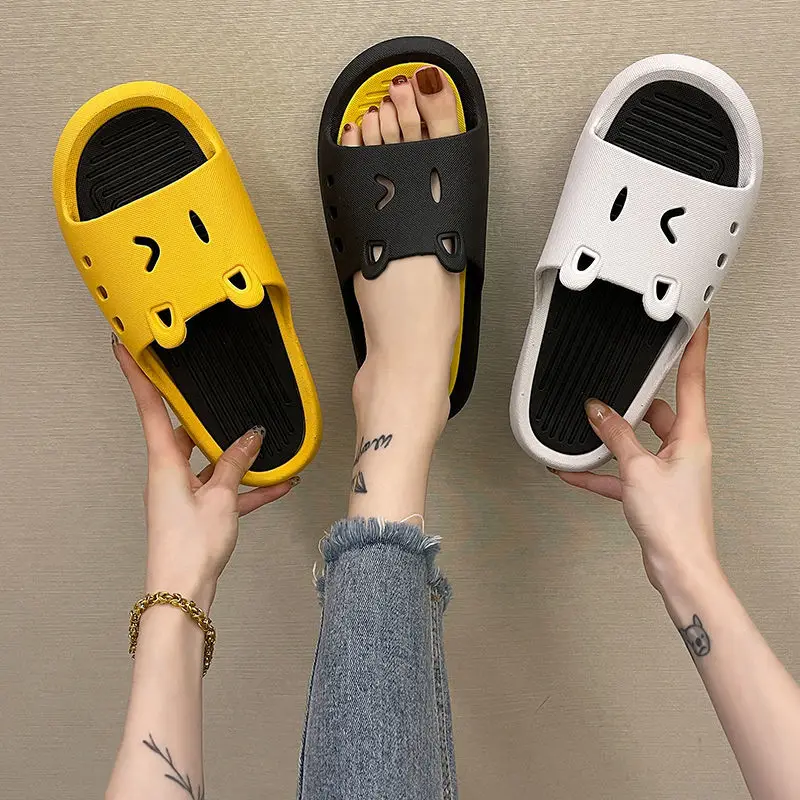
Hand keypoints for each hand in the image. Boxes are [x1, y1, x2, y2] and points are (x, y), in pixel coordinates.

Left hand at [113, 339, 296, 608]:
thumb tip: (251, 437)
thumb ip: (236, 464)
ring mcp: (182, 492)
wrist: (183, 592)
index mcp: (163, 462)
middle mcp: (168, 473)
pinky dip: (248, 486)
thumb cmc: (189, 546)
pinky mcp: (197, 511)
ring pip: (211, 462)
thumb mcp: (221, 498)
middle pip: (184, 432)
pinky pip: (225, 490)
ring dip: (238, 457)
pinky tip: (279, 483)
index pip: (149, 407)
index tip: (125, 346)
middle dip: (205, 414)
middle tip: (215, 389)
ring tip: (269, 444)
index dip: (137, 375)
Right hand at [551, 314, 716, 591]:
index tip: (698, 319)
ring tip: (584, 429)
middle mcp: (685, 448)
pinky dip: (601, 470)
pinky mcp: (654, 489)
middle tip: (609, 388)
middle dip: (630, 402)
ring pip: (637, 440)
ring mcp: (670, 469)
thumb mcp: (637, 469)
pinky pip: (623, 471)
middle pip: (658, 409)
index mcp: (692, 435)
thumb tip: (597, 409)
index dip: (695, 345)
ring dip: (611, 438)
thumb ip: (615, 435)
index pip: (693, 377)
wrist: (679, 567)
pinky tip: (573, 469)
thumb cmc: (674, 522)